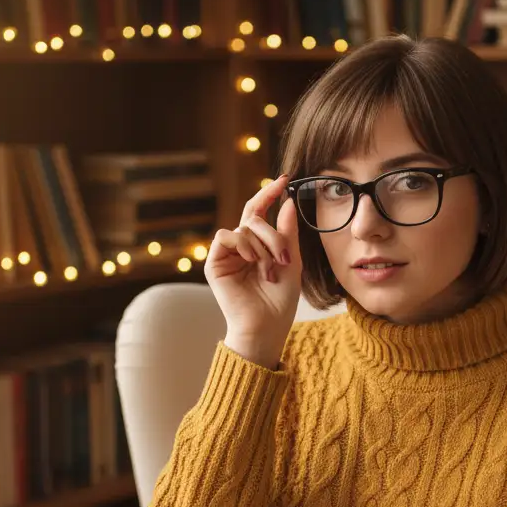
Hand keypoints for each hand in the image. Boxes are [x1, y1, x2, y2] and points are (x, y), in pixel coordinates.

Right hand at [205, 175, 301, 364]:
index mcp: (257, 246)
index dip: (269, 194)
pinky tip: (252, 261)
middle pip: (254, 218)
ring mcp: (226, 255)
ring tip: (269, 269)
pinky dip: (242, 244)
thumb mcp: (292, 261)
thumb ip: (287, 232)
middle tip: (285, 257)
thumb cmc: (280, 301)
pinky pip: (226, 236)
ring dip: (262, 246)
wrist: (266, 327)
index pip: (259, 213)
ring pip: (243, 227)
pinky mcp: (214, 263)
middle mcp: (240, 248)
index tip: (285, 179)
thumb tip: (286, 201)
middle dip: (274, 234)